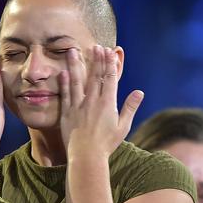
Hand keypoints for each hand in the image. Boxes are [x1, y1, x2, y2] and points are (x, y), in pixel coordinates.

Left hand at [58, 45, 143, 160]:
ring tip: (73, 50)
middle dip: (96, 59)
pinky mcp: (67, 112)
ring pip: (77, 81)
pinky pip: (65, 94)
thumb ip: (130, 108)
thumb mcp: (123, 127)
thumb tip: (139, 92)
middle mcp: (93, 101)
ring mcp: (78, 106)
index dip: (110, 64)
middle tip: (96, 46)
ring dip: (76, 64)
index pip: (110, 78)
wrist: (87, 156)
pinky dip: (64, 82)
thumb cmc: (107, 144)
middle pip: (95, 76)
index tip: (110, 51)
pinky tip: (63, 71)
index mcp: (108, 104)